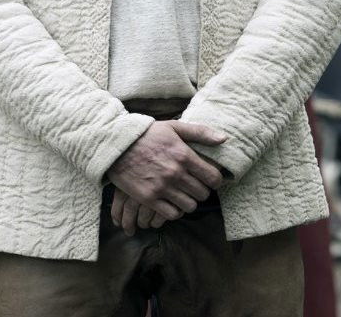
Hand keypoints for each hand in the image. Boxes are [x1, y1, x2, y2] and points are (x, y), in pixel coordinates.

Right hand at [105, 121, 225, 235]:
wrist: (117, 145)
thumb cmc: (147, 134)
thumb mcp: (174, 127)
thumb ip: (200, 132)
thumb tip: (224, 139)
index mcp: (184, 155)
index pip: (213, 178)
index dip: (215, 181)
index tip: (210, 180)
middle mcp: (175, 173)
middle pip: (202, 194)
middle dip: (201, 191)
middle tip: (194, 187)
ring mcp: (162, 187)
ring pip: (189, 206)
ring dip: (189, 202)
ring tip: (183, 195)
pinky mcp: (148, 198)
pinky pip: (172, 214)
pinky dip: (174, 211)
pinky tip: (171, 202)